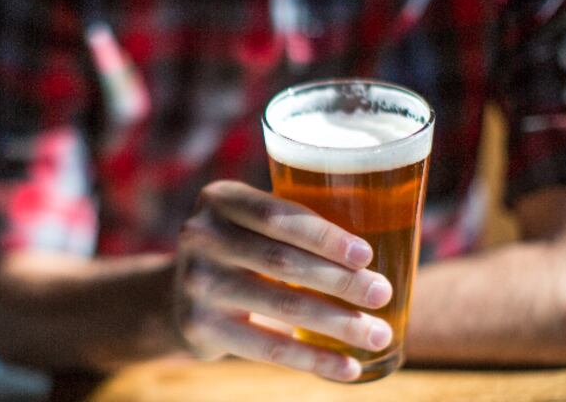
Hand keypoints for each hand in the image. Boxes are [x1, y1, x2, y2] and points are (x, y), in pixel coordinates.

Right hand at [174, 181, 392, 381]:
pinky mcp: (200, 326)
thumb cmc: (242, 249)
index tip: (367, 256)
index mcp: (220, 198)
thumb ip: (293, 223)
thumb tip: (385, 244)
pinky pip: (269, 347)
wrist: (180, 293)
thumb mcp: (251, 222)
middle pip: (283, 261)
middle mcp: (201, 236)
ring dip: (339, 323)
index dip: (324, 236)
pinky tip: (348, 366)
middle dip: (341, 281)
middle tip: (382, 293)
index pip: (277, 216)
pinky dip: (314, 359)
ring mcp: (197, 282)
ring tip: (378, 334)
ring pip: (282, 305)